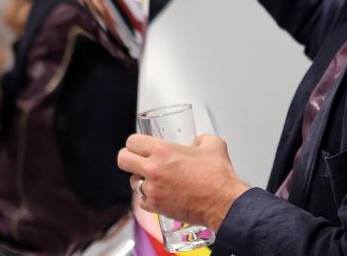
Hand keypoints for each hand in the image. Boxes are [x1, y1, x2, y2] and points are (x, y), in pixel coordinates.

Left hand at [117, 133, 249, 230]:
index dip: (135, 142)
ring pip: (132, 182)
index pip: (132, 142)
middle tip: (136, 159)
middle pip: (123, 160)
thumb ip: (199, 139)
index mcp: (163, 150)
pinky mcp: (156, 207)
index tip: (139, 145)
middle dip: (128, 158)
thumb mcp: (212, 144)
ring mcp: (153, 190)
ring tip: (155, 178)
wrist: (223, 203)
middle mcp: (153, 170)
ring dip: (141, 178)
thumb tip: (196, 142)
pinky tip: (161, 192)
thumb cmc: (218, 176)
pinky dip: (148, 196)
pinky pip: (142, 200)